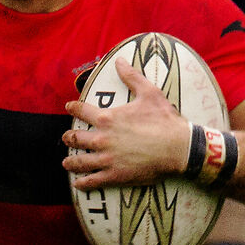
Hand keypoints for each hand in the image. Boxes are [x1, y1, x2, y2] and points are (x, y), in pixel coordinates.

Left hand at [62, 58, 196, 190]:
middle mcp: (102, 139)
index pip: (81, 110)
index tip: (69, 107)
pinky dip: (83, 183)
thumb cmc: (164, 120)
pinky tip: (78, 184)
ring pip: (80, 162)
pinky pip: (93, 181)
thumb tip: (119, 60)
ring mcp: (107, 159)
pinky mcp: (114, 175)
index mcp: (107, 118)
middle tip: (66, 138)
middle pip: (76, 139)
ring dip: (70, 162)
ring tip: (66, 163)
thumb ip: (131, 76)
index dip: (73, 108)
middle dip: (69, 138)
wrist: (178, 147)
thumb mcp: (149, 92)